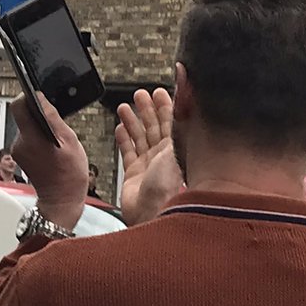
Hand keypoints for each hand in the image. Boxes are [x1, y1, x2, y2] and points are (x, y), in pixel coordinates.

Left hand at [10, 92, 88, 230]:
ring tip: (58, 140)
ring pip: (28, 126)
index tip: (41, 95)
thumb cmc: (69, 176)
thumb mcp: (69, 141)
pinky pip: (30, 137)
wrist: (61, 200)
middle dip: (40, 114)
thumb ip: (53, 118)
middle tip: (57, 123)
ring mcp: (19, 150)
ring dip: (41, 127)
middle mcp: (19, 143)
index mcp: (30, 138)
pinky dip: (40, 137)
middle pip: (23, 115)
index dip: (28, 96)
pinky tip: (53, 147)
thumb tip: (41, 98)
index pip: (18, 105)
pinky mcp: (22, 155)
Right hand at [116, 88, 180, 225]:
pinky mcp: (134, 175)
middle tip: (140, 94)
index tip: (159, 91)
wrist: (150, 214)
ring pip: (140, 137)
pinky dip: (123, 139)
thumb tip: (186, 101)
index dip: (165, 105)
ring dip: (132, 121)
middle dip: (147, 109)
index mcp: (177, 149)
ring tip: (124, 107)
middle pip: (154, 127)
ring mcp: (148, 166)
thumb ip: (176, 125)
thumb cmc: (167, 189)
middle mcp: (163, 157)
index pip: (172, 121)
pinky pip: (128, 152)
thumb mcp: (174, 150)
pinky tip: (119, 129)